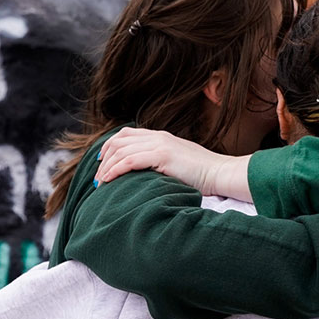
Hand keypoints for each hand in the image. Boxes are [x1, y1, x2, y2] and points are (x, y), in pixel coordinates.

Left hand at [94, 127, 250, 199]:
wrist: (221, 173)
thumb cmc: (202, 175)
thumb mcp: (177, 165)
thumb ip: (160, 164)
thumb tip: (143, 176)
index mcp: (161, 137)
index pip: (126, 134)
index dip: (109, 146)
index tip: (100, 163)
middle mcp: (158, 136)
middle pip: (119, 141)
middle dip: (103, 159)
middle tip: (97, 178)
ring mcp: (160, 144)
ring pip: (121, 150)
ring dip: (107, 167)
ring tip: (100, 183)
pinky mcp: (163, 155)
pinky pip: (130, 160)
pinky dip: (116, 170)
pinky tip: (109, 180)